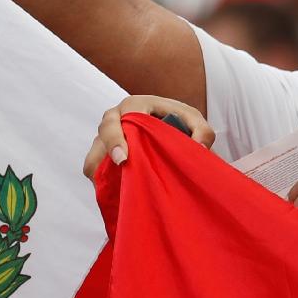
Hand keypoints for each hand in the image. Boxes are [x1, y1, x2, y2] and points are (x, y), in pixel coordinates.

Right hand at [83, 96, 214, 177]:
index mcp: (136, 105)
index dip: (120, 136)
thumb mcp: (195, 122)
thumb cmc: (180, 121)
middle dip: (108, 149)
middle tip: (120, 166)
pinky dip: (102, 179)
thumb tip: (199, 147)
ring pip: (95, 151)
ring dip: (102, 168)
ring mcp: (106, 136)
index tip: (124, 158)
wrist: (169, 128)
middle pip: (104, 130)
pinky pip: (94, 167)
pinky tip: (117, 192)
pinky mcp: (102, 153)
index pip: (124, 115)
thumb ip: (203, 131)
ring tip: (116, 186)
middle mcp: (117, 117)